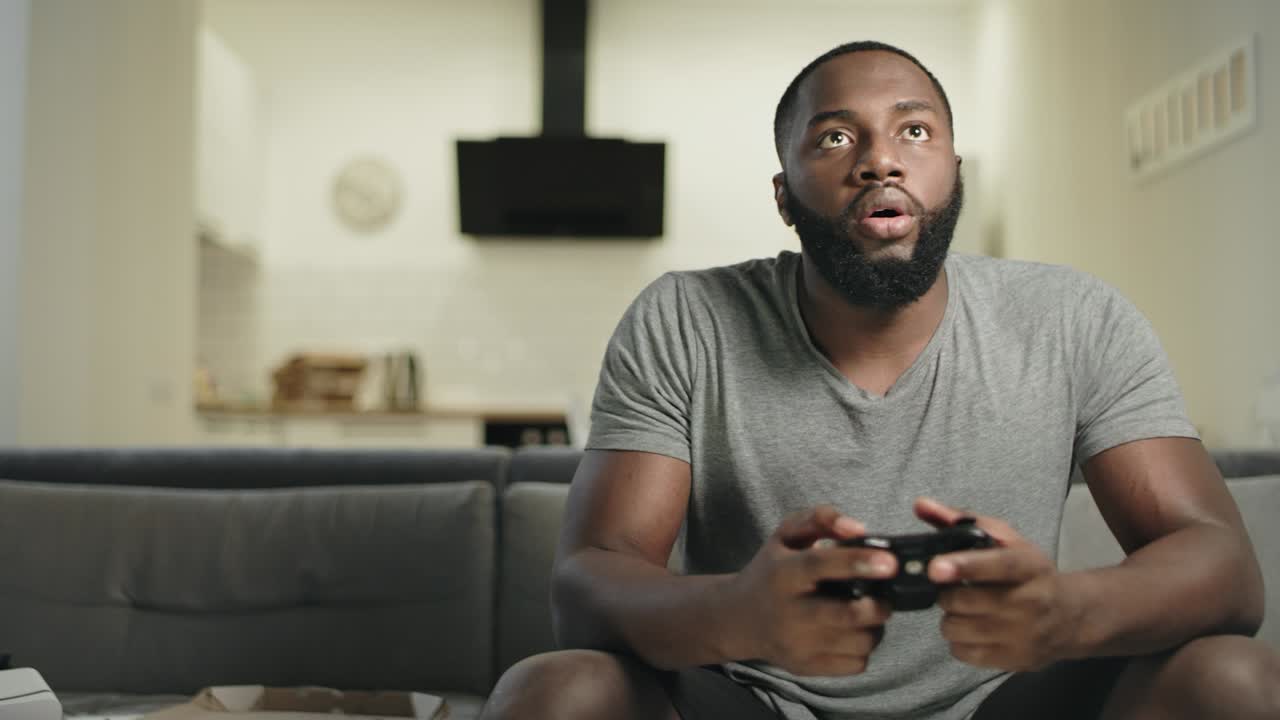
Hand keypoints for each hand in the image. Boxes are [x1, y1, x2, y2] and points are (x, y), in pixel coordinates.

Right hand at [727, 505, 897, 676]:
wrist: (738, 619)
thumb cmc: (771, 571)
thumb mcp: (786, 535)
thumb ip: (821, 519)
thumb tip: (859, 529)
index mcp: (782, 574)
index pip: (820, 566)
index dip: (857, 562)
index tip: (889, 562)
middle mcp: (789, 613)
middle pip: (848, 615)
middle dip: (878, 606)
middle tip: (883, 596)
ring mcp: (798, 645)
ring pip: (860, 642)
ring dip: (874, 627)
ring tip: (865, 613)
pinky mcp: (807, 667)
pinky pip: (856, 664)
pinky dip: (863, 648)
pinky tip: (851, 632)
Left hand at [915, 497, 1084, 671]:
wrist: (1071, 617)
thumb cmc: (1030, 573)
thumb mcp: (1006, 541)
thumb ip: (960, 521)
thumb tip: (920, 505)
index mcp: (1029, 566)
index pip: (997, 566)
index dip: (964, 566)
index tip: (935, 567)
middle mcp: (1030, 602)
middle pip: (965, 601)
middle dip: (947, 593)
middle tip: (953, 589)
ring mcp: (1023, 635)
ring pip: (957, 628)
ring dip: (951, 617)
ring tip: (964, 609)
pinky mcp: (1014, 660)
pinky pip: (962, 653)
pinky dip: (958, 641)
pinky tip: (972, 629)